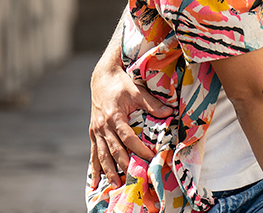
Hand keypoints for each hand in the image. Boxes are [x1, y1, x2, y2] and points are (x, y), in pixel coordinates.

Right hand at [88, 63, 170, 187]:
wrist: (102, 78)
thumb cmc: (121, 84)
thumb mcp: (137, 91)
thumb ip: (152, 104)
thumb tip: (169, 112)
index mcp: (114, 117)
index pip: (127, 138)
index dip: (139, 149)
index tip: (150, 158)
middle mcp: (103, 126)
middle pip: (114, 150)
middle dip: (123, 165)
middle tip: (133, 178)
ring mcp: (96, 131)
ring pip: (101, 155)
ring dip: (108, 170)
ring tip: (115, 184)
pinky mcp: (93, 132)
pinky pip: (93, 152)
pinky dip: (95, 167)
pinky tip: (96, 180)